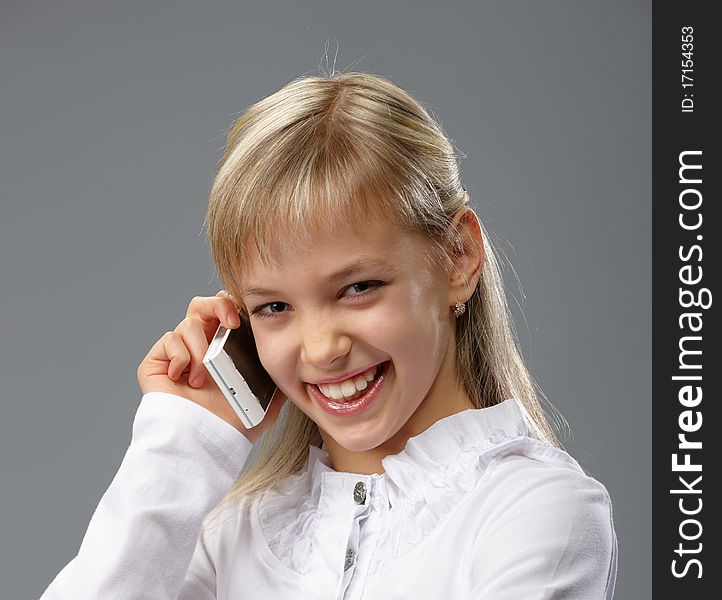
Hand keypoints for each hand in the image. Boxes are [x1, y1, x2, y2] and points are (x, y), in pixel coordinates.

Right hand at [136, 290, 286, 441]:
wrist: (203, 443)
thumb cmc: (231, 426)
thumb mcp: (266, 400)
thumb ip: (277, 380)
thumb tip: (297, 367)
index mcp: (222, 349)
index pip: (224, 312)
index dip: (232, 305)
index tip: (244, 317)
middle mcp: (198, 345)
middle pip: (202, 304)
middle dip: (217, 305)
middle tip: (231, 323)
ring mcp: (176, 353)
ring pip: (187, 324)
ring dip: (200, 350)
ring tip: (203, 379)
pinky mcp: (156, 362)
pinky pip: (168, 340)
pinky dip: (180, 357)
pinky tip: (185, 379)